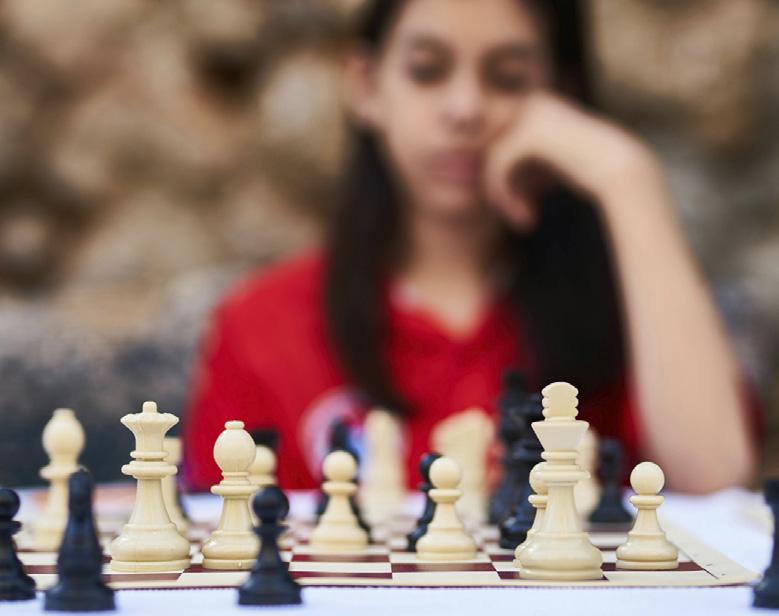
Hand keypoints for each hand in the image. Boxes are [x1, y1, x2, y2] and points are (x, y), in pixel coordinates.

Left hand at [483, 91, 658, 228]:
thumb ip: (520, 158)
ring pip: (490, 159)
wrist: (621, 169)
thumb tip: (478, 167)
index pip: (497, 140)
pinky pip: (498, 167)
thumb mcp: (547, 162)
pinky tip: (526, 215)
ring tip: (520, 218)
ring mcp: (530, 115)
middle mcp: (531, 102)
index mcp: (535, 104)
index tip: (514, 202)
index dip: (498, 175)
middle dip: (496, 186)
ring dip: (500, 195)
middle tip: (513, 213)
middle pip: (490, 148)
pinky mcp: (529, 134)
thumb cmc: (589, 168)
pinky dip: (505, 196)